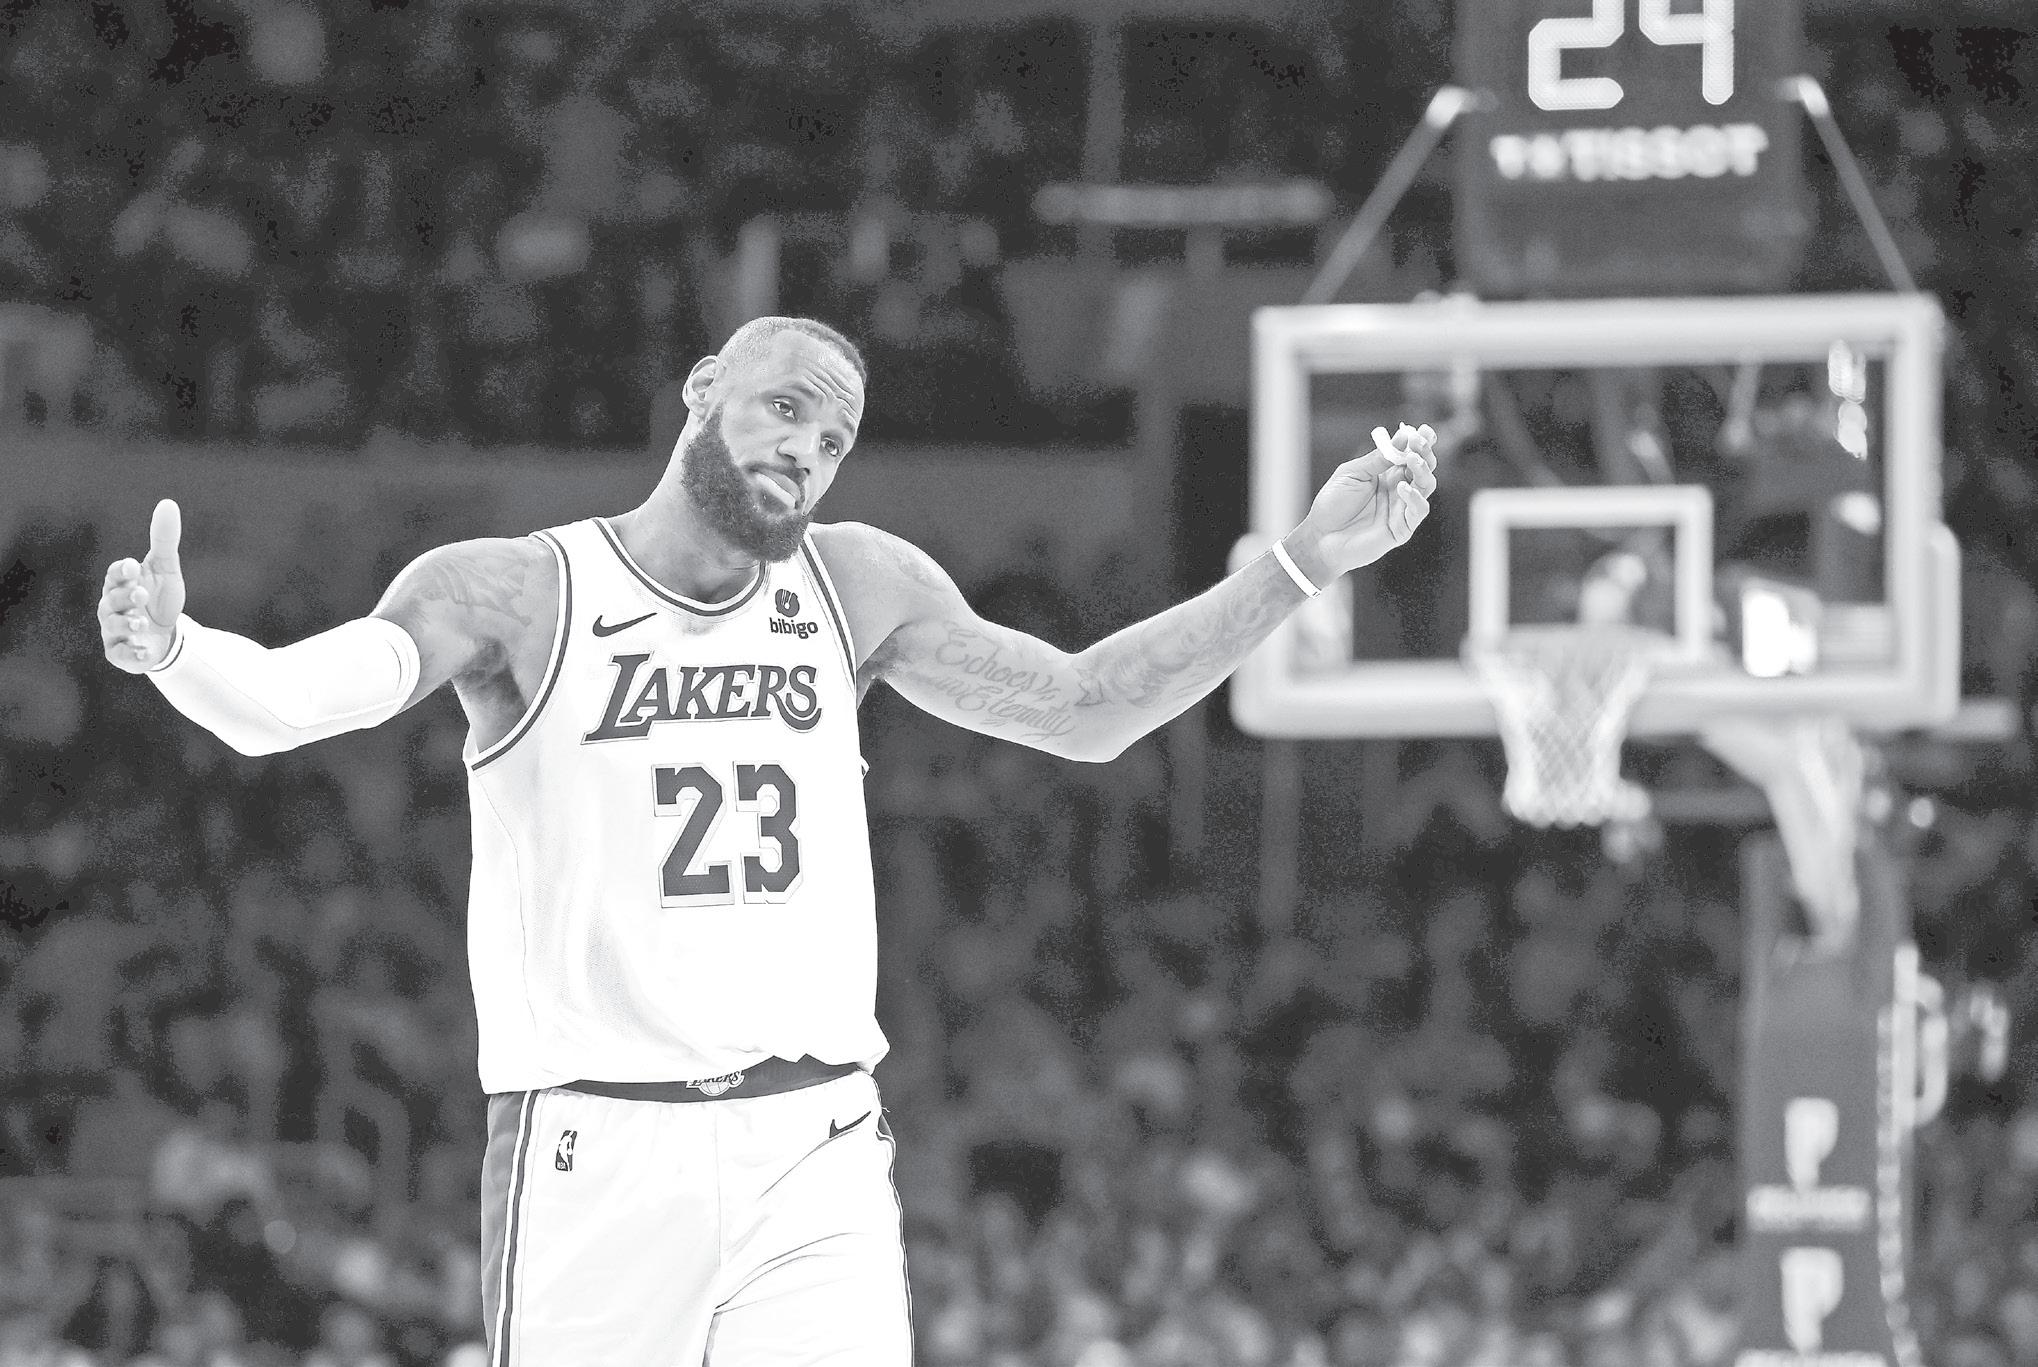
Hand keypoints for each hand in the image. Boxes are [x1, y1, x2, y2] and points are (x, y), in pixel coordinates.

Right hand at [99, 499, 185, 673]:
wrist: (168, 634)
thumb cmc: (160, 597)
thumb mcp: (166, 568)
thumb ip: (164, 539)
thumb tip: (168, 503)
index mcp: (120, 584)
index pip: (114, 574)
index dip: (121, 571)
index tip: (134, 566)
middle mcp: (111, 606)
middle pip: (110, 600)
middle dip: (124, 596)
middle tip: (142, 594)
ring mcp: (113, 630)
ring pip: (110, 626)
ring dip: (124, 624)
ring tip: (140, 622)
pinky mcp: (120, 653)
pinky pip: (118, 654)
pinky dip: (131, 653)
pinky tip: (145, 650)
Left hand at [1286, 423, 1437, 581]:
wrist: (1321, 537)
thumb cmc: (1332, 504)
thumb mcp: (1352, 474)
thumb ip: (1377, 459)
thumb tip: (1402, 437)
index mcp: (1387, 473)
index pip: (1411, 454)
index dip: (1420, 442)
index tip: (1424, 430)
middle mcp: (1399, 489)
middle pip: (1423, 467)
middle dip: (1425, 452)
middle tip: (1420, 442)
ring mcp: (1402, 508)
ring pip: (1427, 486)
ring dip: (1423, 471)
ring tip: (1412, 459)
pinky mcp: (1403, 528)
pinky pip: (1418, 511)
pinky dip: (1415, 497)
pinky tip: (1403, 487)